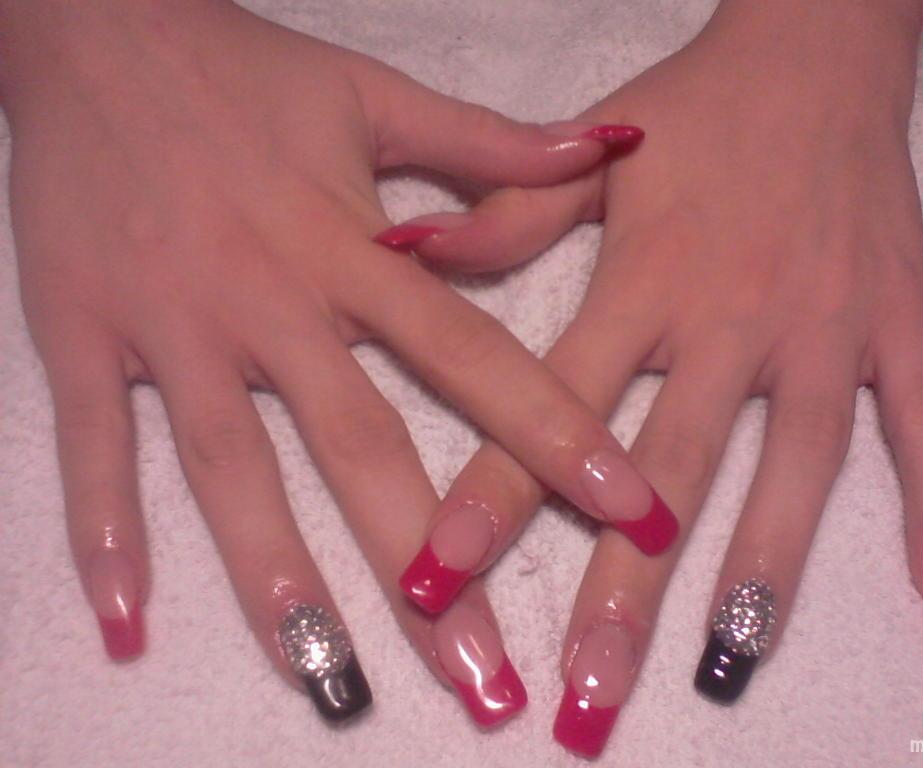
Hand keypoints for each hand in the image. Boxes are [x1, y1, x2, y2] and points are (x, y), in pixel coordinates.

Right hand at [2, 0, 673, 723]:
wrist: (96, 27)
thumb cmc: (245, 68)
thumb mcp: (376, 93)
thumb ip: (492, 145)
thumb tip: (610, 147)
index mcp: (353, 249)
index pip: (475, 358)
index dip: (557, 437)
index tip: (632, 511)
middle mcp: (274, 303)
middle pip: (364, 452)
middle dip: (431, 571)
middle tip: (486, 678)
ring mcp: (178, 327)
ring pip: (235, 471)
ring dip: (283, 581)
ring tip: (332, 680)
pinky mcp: (86, 335)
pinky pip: (99, 446)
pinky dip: (106, 531)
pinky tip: (125, 620)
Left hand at [377, 0, 922, 754]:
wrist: (816, 48)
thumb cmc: (695, 107)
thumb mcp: (591, 152)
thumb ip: (502, 216)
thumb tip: (402, 253)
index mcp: (647, 281)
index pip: (553, 409)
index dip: (490, 498)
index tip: (437, 582)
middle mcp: (734, 319)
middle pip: (670, 472)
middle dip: (621, 589)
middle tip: (586, 692)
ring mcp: (825, 330)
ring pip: (796, 470)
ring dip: (760, 575)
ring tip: (723, 670)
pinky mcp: (895, 326)